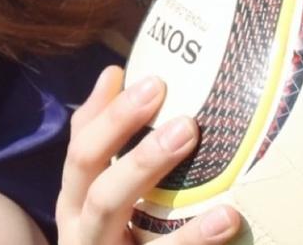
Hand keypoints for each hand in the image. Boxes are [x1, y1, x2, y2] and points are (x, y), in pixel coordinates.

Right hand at [56, 66, 240, 243]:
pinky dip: (194, 238)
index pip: (82, 147)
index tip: (154, 81)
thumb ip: (107, 137)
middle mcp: (79, 227)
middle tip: (176, 105)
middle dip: (124, 129)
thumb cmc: (116, 236)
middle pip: (90, 171)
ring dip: (146, 165)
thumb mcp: (105, 190)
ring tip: (189, 134)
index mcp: (75, 198)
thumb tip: (112, 73)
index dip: (113, 113)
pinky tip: (226, 216)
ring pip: (108, 208)